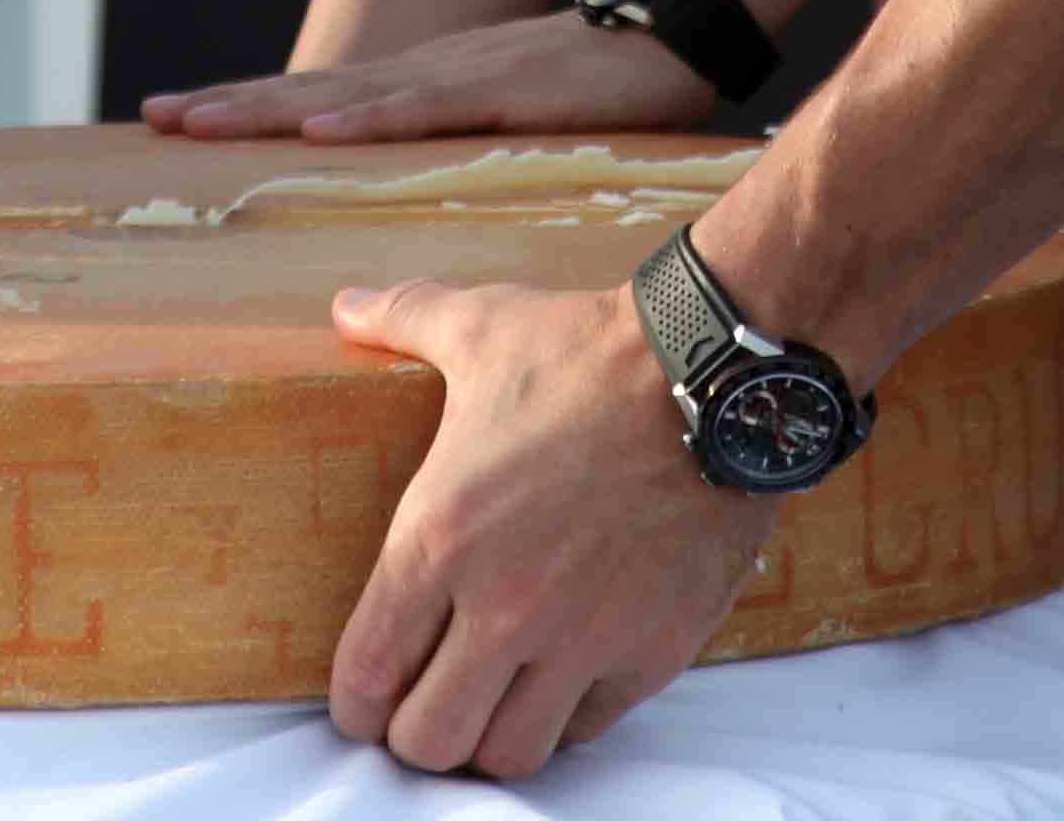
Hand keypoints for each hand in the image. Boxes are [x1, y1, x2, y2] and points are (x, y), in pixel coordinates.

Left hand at [143, 8, 727, 143]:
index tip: (183, 118)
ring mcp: (460, 76)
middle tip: (153, 115)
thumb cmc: (608, 81)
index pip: (324, 99)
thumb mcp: (524, 123)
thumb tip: (434, 194)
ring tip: (198, 122)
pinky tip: (313, 133)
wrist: (677, 26)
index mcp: (429, 85)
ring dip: (267, 110)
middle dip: (231, 104)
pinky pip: (421, 111)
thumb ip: (477, 150)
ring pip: (345, 97)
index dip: (252, 106)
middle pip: (313, 92)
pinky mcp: (503, 90)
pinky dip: (363, 121)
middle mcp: (429, 73)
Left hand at [324, 275, 777, 778]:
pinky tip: (565, 674)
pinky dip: (570, 715)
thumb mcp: (481, 326)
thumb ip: (401, 320)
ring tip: (493, 701)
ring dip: (492, 737)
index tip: (365, 698)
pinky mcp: (651, 652)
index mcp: (439, 537)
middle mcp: (504, 605)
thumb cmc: (592, 351)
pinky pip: (589, 728)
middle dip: (417, 734)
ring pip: (509, 756)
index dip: (355, 703)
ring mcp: (582, 638)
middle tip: (428, 702)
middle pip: (429, 743)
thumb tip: (346, 305)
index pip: (367, 677)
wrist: (717, 371)